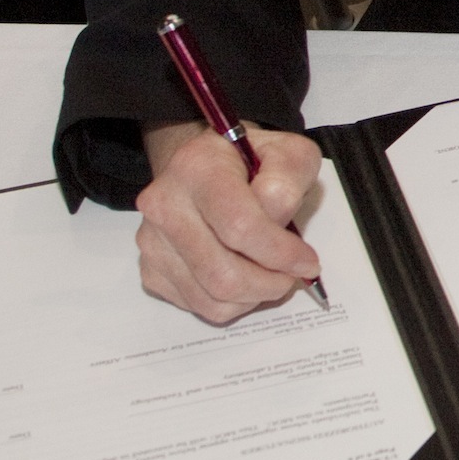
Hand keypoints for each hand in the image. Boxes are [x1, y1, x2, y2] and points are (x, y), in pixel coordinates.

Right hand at [135, 120, 325, 324]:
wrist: (203, 167)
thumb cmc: (249, 160)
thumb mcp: (286, 153)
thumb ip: (288, 179)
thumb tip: (277, 222)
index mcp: (197, 168)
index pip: (239, 226)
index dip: (280, 253)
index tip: (308, 261)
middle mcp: (164, 205)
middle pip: (223, 274)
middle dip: (270, 283)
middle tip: (293, 275)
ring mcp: (152, 242)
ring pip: (212, 298)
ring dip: (254, 296)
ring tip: (271, 275)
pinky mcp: (150, 270)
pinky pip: (198, 306)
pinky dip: (233, 303)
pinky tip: (245, 276)